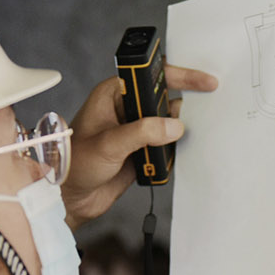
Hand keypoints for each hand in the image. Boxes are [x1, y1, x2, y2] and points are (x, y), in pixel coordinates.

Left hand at [60, 64, 218, 229]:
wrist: (70, 199)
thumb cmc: (74, 164)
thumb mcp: (108, 144)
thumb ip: (142, 132)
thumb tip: (173, 126)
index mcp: (113, 94)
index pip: (151, 76)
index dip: (180, 76)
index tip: (204, 82)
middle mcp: (126, 109)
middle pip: (164, 99)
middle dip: (180, 109)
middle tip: (198, 116)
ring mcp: (135, 130)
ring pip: (167, 123)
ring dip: (176, 133)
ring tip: (176, 142)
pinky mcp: (141, 151)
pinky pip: (165, 145)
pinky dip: (171, 151)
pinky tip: (167, 159)